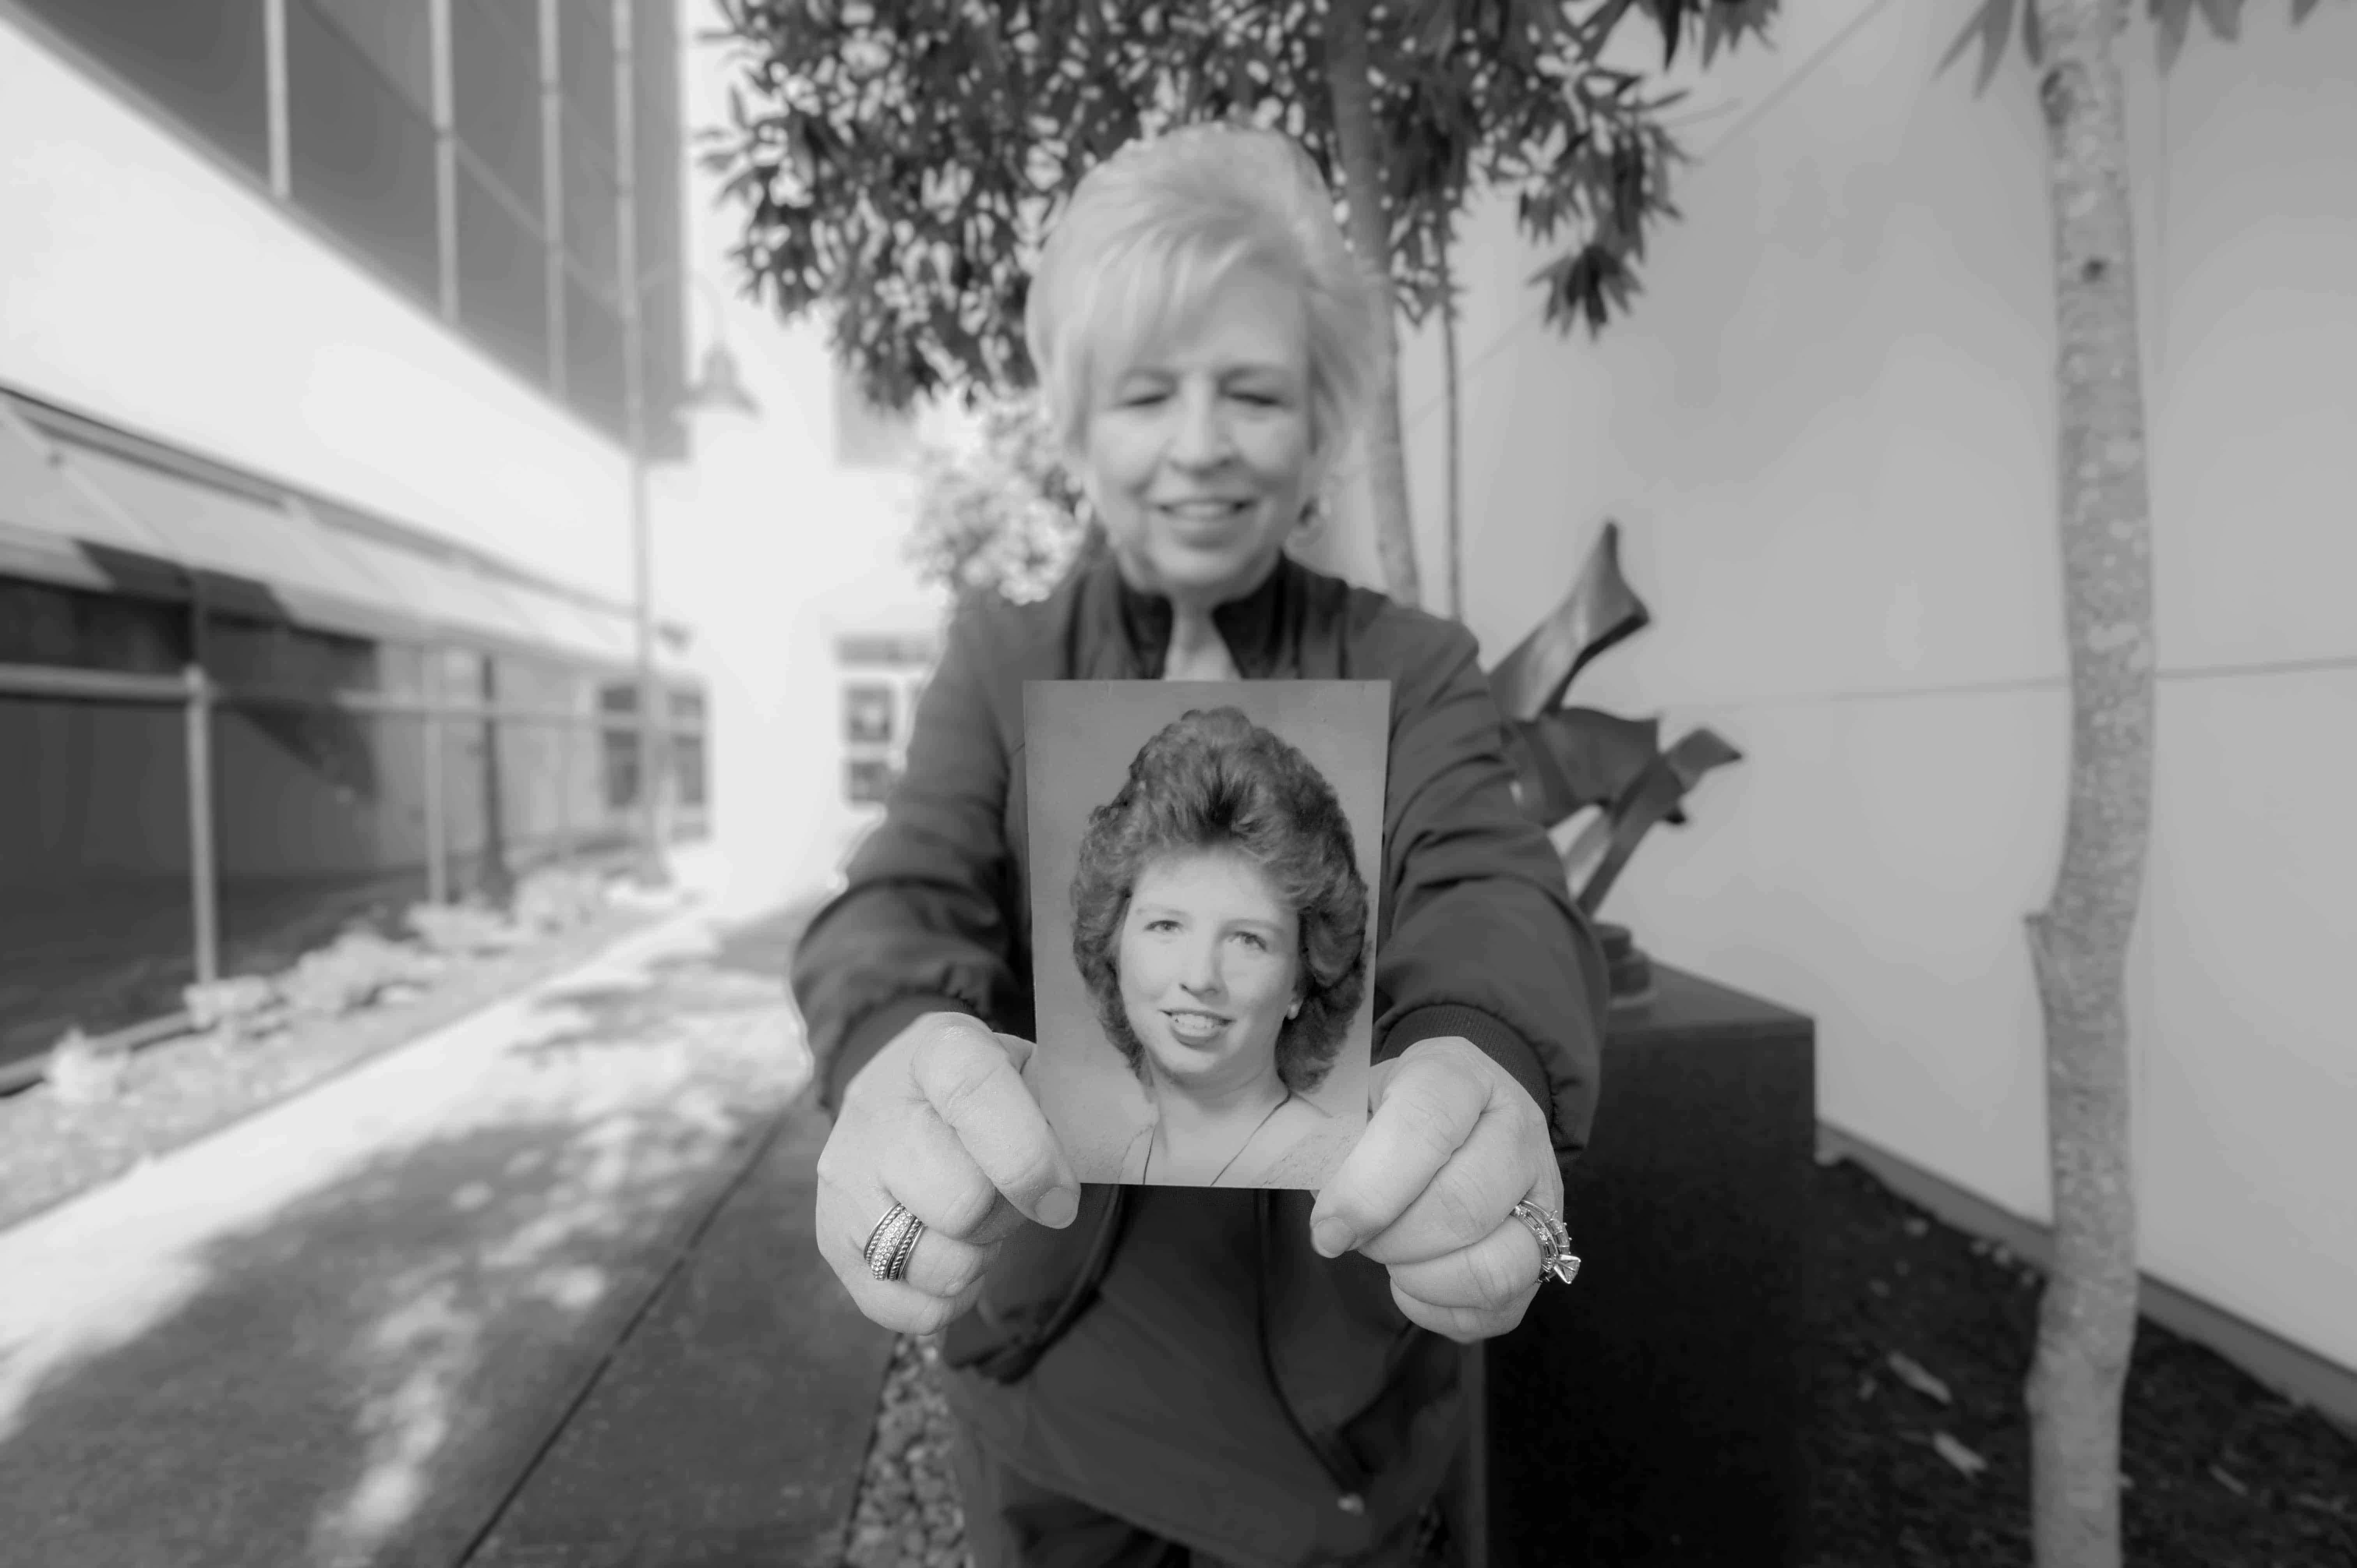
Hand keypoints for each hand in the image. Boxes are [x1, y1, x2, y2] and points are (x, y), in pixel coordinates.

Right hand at [815, 1012, 1081, 1334]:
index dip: (1027, 1157)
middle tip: (1009, 1200)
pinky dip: (945, 1301)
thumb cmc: (983, 1089)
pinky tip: (952, 1259)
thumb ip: (1055, 1112)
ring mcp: (846, 1179)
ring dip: (976, 1260)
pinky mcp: (832, 1239)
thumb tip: (1059, 1193)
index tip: (1061, 1199)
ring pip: (933, 1263)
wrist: (897, 1090)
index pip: (975, 1095)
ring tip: (976, 1228)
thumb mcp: (1024, 1069)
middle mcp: (876, 1113)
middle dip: (1005, 1216)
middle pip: (961, 1203)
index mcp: (935, 1053)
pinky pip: (902, 1308)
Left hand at [1308, 1035, 1562, 1343]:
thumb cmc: (1394, 1110)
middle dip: (1390, 1240)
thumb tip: (1331, 1223)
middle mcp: (1517, 1129)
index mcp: (1459, 1076)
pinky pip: (1498, 1307)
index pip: (1424, 1130)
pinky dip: (1442, 1307)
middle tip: (1358, 1236)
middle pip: (1461, 1208)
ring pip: (1495, 1268)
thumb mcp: (1357, 1100)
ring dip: (1424, 1278)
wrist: (1464, 1109)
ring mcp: (1543, 1194)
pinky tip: (1415, 1278)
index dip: (1368, 1191)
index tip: (1327, 1229)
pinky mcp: (1547, 1251)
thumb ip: (1335, 1148)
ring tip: (1392, 1257)